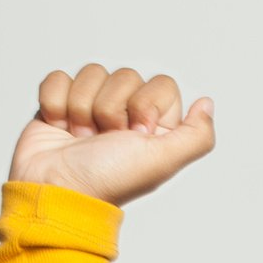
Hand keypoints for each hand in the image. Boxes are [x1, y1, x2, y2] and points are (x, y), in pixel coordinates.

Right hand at [7, 63, 216, 207]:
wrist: (55, 189)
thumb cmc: (107, 180)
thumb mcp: (162, 161)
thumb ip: (196, 136)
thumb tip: (206, 104)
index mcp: (155, 126)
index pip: (162, 84)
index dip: (146, 105)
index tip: (136, 134)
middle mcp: (126, 114)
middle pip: (126, 75)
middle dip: (111, 108)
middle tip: (104, 139)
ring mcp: (92, 108)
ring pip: (93, 73)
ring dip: (82, 108)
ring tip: (81, 138)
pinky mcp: (61, 104)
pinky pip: (60, 78)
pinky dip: (56, 103)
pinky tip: (60, 128)